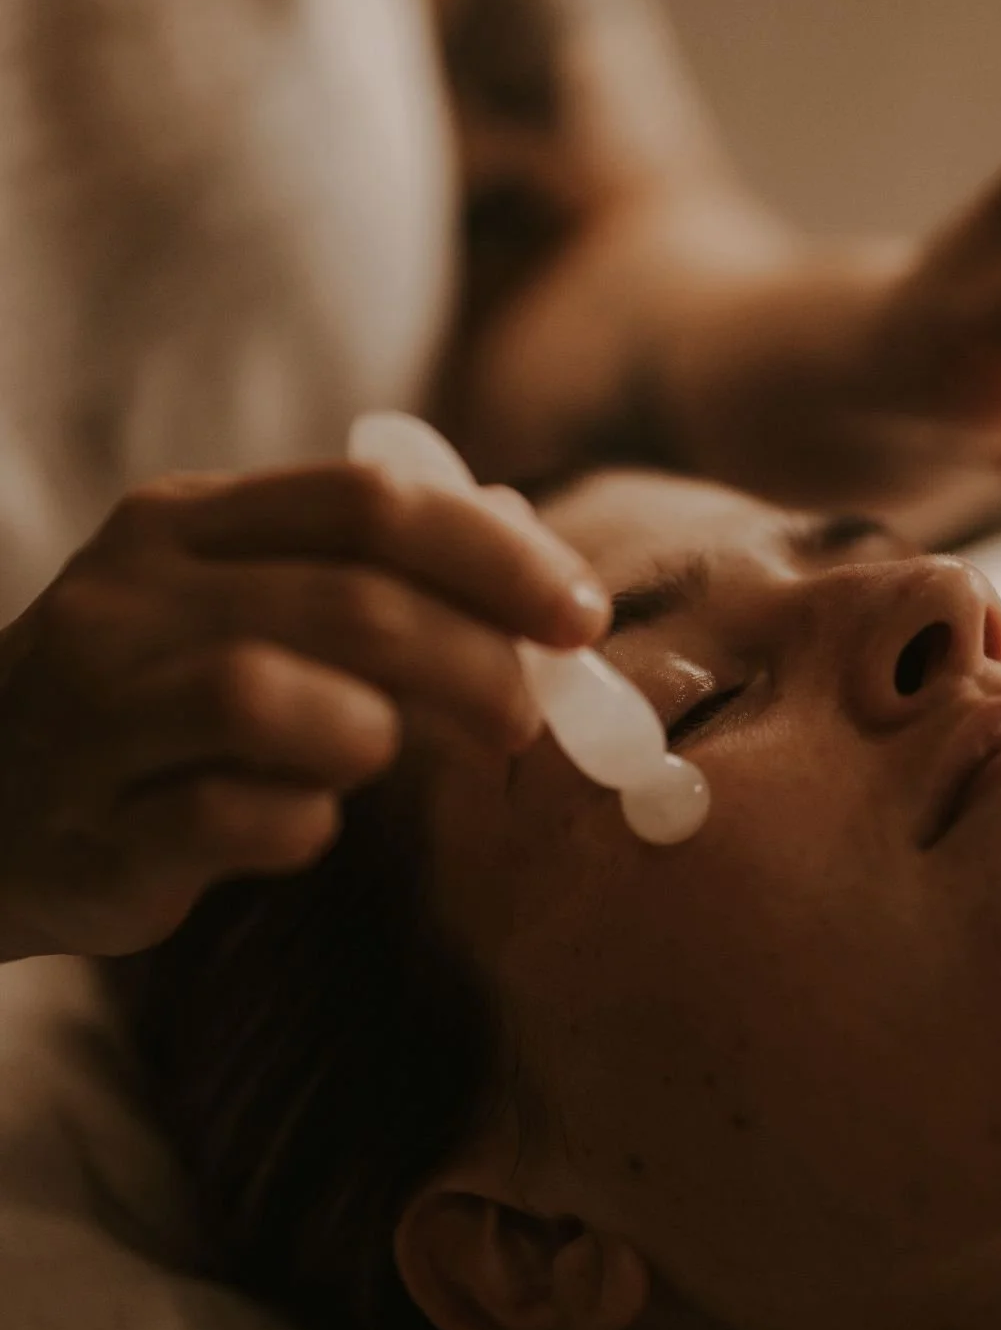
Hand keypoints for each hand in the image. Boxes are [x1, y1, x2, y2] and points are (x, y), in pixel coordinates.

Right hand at [0, 463, 606, 960]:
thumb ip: (365, 580)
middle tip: (527, 716)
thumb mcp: (233, 603)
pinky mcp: (92, 826)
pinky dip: (297, 821)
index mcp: (185, 523)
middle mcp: (132, 596)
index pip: (367, 502)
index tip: (579, 614)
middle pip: (348, 601)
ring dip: (372, 731)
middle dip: (472, 659)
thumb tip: (537, 583)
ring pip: (267, 694)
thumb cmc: (148, 702)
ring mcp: (98, 710)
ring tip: (384, 756)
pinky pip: (226, 815)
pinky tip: (304, 822)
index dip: (495, 554)